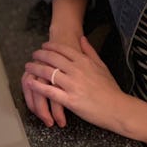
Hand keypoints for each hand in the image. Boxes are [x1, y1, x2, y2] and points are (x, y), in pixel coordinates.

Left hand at [23, 36, 146, 142]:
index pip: (64, 49)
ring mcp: (73, 85)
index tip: (43, 46)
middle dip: (40, 55)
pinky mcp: (70, 100)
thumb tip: (82, 38)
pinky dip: (38, 86)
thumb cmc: (111, 89)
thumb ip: (90, 52)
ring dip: (35, 68)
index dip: (51, 46)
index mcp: (85, 61)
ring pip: (48, 72)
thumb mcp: (102, 66)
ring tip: (28, 66)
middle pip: (53, 58)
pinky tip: (30, 83)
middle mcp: (77, 70)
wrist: (118, 108)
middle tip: (33, 54)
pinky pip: (50, 91)